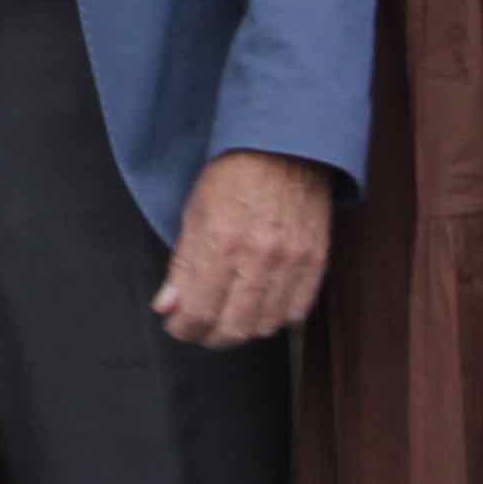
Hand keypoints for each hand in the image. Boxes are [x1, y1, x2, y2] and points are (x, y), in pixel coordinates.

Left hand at [155, 150, 334, 346]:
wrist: (286, 147)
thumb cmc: (235, 174)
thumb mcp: (195, 212)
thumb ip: (181, 266)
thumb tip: (167, 307)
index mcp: (221, 242)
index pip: (199, 312)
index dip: (183, 328)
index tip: (176, 324)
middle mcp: (258, 258)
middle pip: (233, 329)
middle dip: (209, 336)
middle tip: (199, 326)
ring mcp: (291, 262)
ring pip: (264, 327)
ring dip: (242, 329)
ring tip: (228, 314)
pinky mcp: (315, 262)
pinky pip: (296, 313)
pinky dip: (275, 318)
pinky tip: (261, 305)